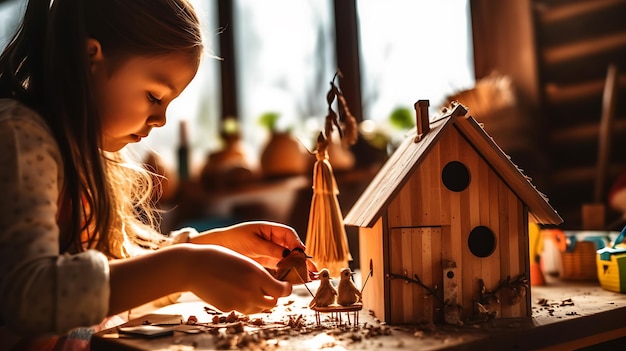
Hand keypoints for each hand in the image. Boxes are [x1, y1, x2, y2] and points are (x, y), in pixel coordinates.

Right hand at [184, 244, 291, 313]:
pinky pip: (242, 309)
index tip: (284, 285)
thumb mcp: (245, 261)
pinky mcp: (227, 309)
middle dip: (273, 296)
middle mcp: (250, 291)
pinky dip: (243, 303)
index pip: (282, 291)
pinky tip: (234, 291)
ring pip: (258, 309)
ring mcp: (238, 302)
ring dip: (259, 301)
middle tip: (269, 289)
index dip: (285, 289)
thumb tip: (275, 285)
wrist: (193, 267)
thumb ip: (261, 275)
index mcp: (257, 275)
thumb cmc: (219, 258)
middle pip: (273, 303)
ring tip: (250, 289)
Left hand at [190, 221, 305, 267]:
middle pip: (292, 248)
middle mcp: (273, 240)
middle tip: (312, 269)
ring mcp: (270, 252)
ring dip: (298, 267)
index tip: (301, 253)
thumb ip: (270, 248)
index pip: (288, 234)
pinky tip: (294, 280)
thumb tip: (288, 253)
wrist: (218, 249)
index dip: (296, 243)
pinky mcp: (266, 263)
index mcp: (270, 230)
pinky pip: (280, 268)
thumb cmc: (234, 240)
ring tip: (308, 277)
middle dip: (302, 258)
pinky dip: (288, 273)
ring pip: (288, 259)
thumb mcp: (252, 243)